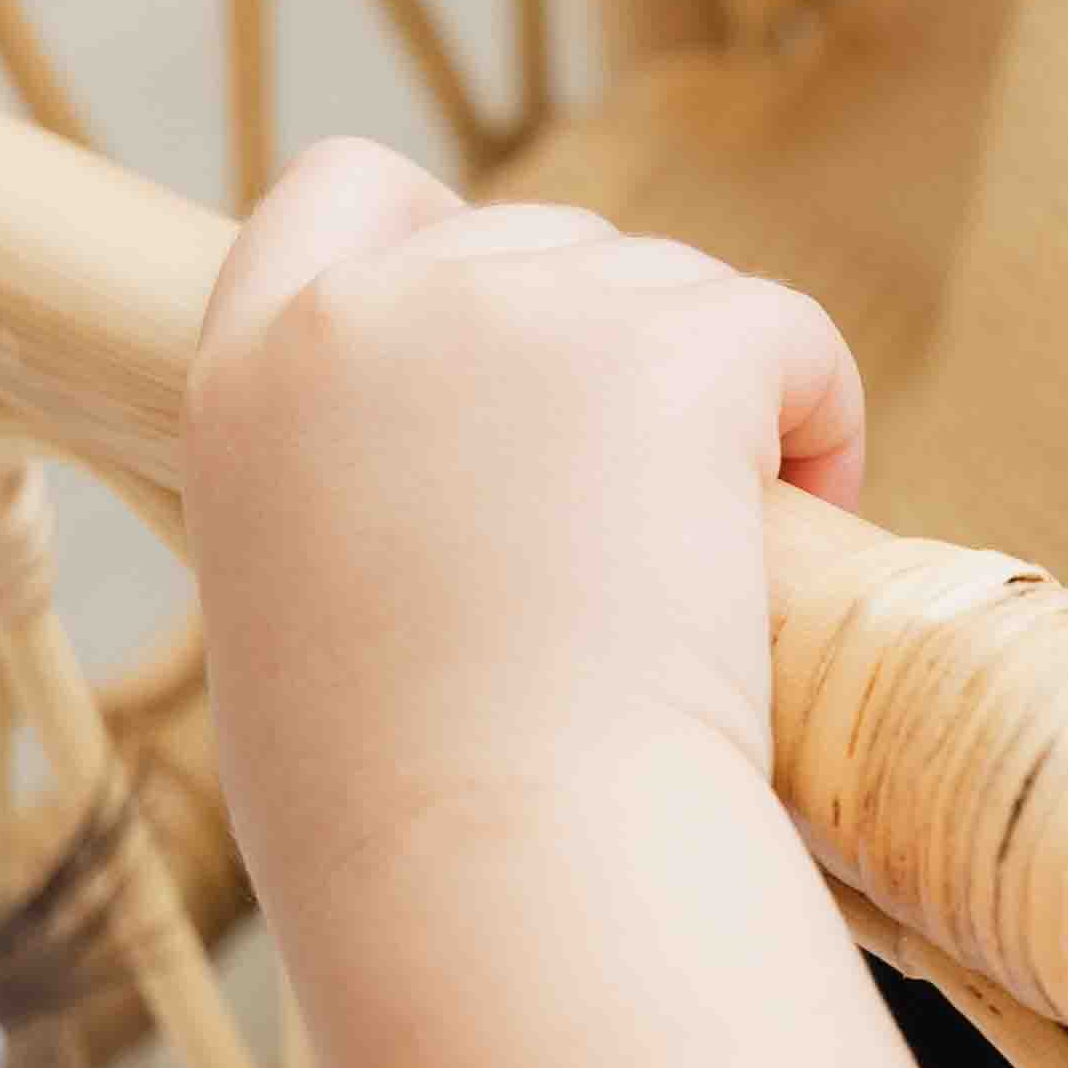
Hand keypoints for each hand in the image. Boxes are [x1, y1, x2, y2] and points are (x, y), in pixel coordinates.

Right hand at [184, 140, 863, 909]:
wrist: (502, 874)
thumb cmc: (405, 828)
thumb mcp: (300, 625)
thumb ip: (347, 500)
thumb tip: (454, 478)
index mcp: (248, 377)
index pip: (342, 193)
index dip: (446, 236)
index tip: (524, 332)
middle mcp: (373, 311)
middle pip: (541, 242)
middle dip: (612, 347)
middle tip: (652, 513)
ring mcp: (524, 312)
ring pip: (672, 288)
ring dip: (719, 398)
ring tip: (716, 564)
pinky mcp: (672, 347)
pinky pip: (787, 335)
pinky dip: (820, 421)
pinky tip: (802, 526)